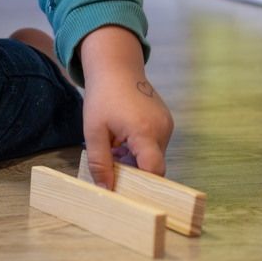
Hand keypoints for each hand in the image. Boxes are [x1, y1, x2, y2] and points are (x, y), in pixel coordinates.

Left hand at [79, 26, 173, 188]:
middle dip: (134, 172)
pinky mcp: (166, 122)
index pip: (155, 170)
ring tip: (114, 146)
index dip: (144, 186)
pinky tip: (122, 139)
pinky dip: (140, 149)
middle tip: (111, 166)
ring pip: (154, 157)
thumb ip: (100, 162)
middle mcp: (162, 129)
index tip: (127, 192)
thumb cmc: (103, 97)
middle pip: (154, 166)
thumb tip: (106, 189)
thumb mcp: (94, 131)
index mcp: (145, 131)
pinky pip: (155, 145)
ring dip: (135, 160)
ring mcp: (167, 125)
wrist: (116, 68)